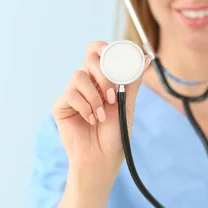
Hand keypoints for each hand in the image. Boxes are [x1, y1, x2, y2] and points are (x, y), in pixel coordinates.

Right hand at [53, 41, 149, 173]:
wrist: (101, 160)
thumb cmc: (114, 137)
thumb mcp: (126, 106)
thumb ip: (131, 82)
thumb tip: (146, 58)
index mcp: (103, 82)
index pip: (98, 55)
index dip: (101, 47)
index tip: (109, 50)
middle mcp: (87, 85)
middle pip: (88, 59)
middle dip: (103, 74)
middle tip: (111, 95)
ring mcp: (73, 95)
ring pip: (78, 76)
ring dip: (94, 95)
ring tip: (101, 114)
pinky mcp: (61, 107)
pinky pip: (70, 94)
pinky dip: (84, 107)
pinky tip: (91, 120)